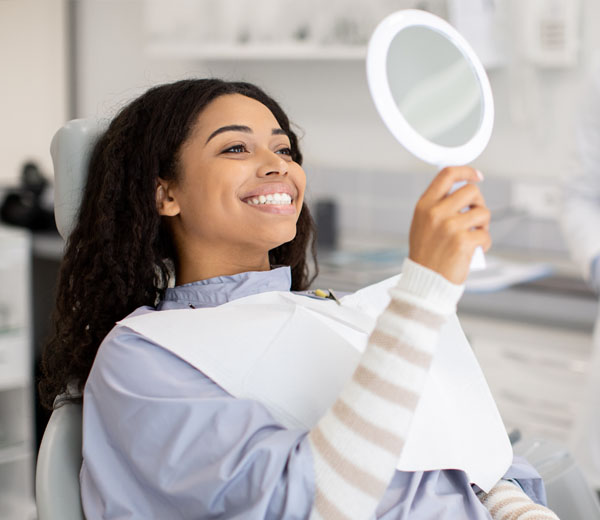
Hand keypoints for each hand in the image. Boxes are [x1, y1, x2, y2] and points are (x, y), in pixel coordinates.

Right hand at [408, 167, 490, 284]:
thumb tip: (463, 190)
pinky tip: (474, 250)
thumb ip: (437, 206)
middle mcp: (436, 213)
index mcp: (424, 206)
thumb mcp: (422, 225)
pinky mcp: (463, 242)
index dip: (466, 171)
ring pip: (483, 212)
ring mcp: (450, 227)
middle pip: (471, 191)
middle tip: (475, 217)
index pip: (447, 175)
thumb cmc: (426, 255)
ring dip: (483, 224)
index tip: (476, 175)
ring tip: (474, 235)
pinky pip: (485, 234)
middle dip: (478, 203)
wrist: (425, 281)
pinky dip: (484, 243)